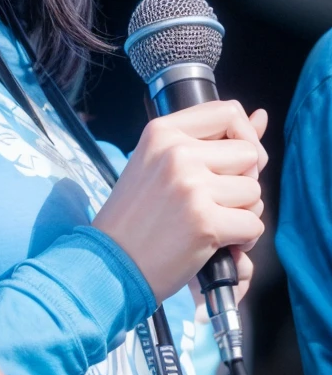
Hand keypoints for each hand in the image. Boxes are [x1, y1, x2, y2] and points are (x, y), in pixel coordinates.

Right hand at [92, 100, 266, 304]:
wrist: (112, 262)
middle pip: (249, 154)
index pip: (228, 111)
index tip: (236, 160)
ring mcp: (191, 186)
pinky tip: (217, 243)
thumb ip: (212, 140)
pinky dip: (243, 240)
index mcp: (162, 131)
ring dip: (244, 213)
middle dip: (244, 181)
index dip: (245, 136)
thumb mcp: (160, 163)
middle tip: (217, 200)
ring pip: (255, 191)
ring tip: (213, 222)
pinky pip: (254, 225)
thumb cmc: (136, 214)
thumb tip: (261, 116)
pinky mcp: (205, 221)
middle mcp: (177, 152)